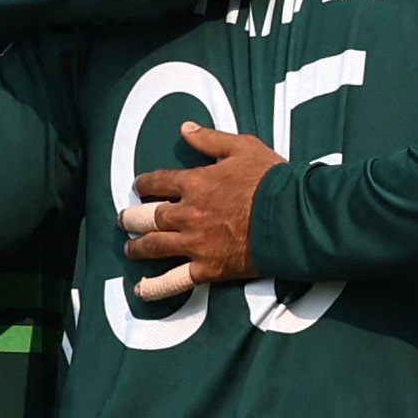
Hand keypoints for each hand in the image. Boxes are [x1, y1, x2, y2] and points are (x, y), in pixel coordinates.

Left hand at [124, 122, 281, 296]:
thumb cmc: (272, 181)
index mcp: (194, 182)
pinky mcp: (208, 268)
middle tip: (125, 220)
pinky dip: (155, 287)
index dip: (144, 184)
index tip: (139, 187)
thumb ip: (210, 139)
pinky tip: (141, 289)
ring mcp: (195, 243)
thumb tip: (184, 128)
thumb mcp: (243, 148)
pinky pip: (174, 280)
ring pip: (153, 246)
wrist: (292, 217)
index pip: (157, 182)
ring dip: (137, 248)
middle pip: (146, 216)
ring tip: (130, 249)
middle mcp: (187, 213)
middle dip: (131, 218)